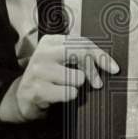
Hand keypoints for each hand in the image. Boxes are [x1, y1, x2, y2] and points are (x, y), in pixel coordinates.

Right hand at [0, 34, 119, 122]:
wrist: (23, 98)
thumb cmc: (48, 78)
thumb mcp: (62, 62)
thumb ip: (81, 57)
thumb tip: (108, 64)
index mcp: (51, 41)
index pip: (82, 42)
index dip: (101, 55)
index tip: (114, 68)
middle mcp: (43, 52)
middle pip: (80, 53)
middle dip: (93, 69)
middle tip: (97, 83)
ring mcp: (39, 70)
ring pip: (77, 77)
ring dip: (77, 86)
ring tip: (66, 88)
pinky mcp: (37, 88)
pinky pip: (68, 93)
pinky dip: (69, 96)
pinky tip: (59, 95)